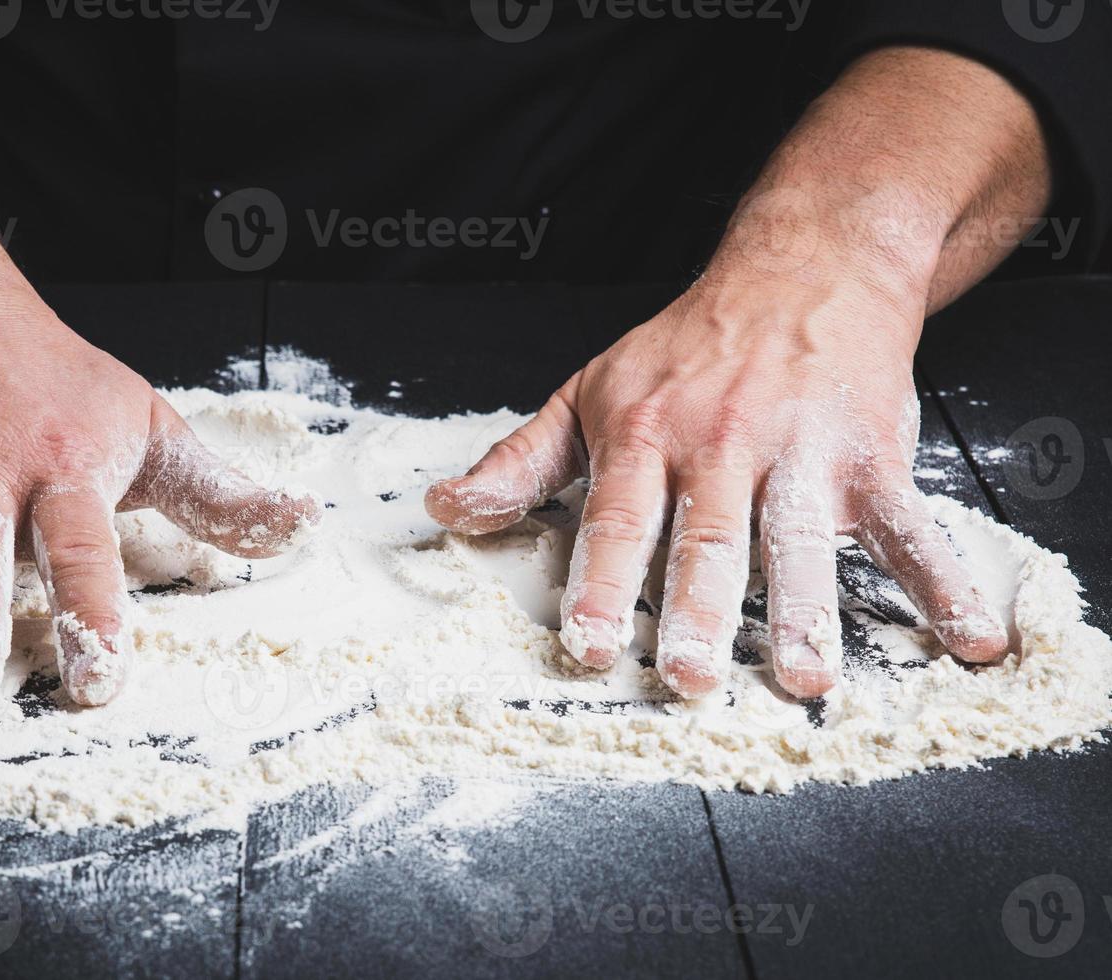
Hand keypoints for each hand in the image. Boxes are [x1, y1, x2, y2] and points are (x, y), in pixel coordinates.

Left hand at [425, 276, 1007, 699]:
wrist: (802, 269)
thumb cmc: (688, 346)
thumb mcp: (588, 391)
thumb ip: (520, 460)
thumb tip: (448, 511)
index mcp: (646, 434)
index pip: (618, 518)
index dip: (600, 583)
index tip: (587, 646)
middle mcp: (721, 444)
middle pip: (707, 537)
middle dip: (697, 611)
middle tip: (690, 677)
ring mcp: (801, 451)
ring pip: (801, 539)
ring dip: (807, 611)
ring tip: (807, 678)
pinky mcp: (871, 455)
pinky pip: (908, 526)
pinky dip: (943, 582)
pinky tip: (965, 637)